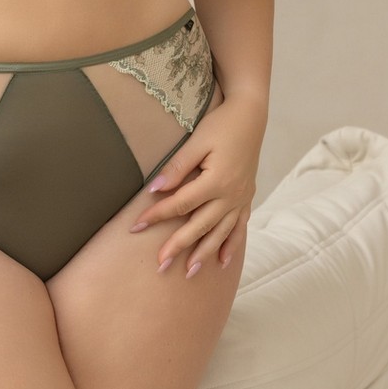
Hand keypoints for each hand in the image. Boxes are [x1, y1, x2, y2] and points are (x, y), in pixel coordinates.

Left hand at [129, 93, 264, 276]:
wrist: (251, 116)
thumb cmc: (221, 125)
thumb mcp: (197, 141)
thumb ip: (177, 167)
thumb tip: (155, 190)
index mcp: (216, 181)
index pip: (180, 204)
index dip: (156, 216)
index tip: (136, 226)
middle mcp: (230, 195)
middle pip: (199, 226)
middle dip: (178, 246)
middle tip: (160, 265)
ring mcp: (240, 199)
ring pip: (220, 232)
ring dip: (204, 253)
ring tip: (190, 271)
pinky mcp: (246, 198)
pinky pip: (239, 227)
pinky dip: (231, 245)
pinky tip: (223, 261)